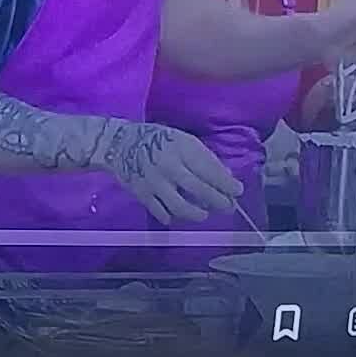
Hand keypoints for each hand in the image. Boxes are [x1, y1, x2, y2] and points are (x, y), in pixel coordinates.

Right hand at [96, 122, 241, 224]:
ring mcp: (155, 182)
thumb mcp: (182, 140)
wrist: (118, 143)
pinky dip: (171, 217)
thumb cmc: (156, 139)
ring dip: (197, 214)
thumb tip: (225, 177)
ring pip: (181, 206)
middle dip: (218, 201)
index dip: (226, 183)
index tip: (237, 191)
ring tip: (203, 214)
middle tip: (227, 207)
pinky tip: (176, 216)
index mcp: (182, 148)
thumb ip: (203, 157)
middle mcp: (170, 166)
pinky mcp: (142, 194)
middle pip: (200, 189)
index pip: (210, 170)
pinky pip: (160, 212)